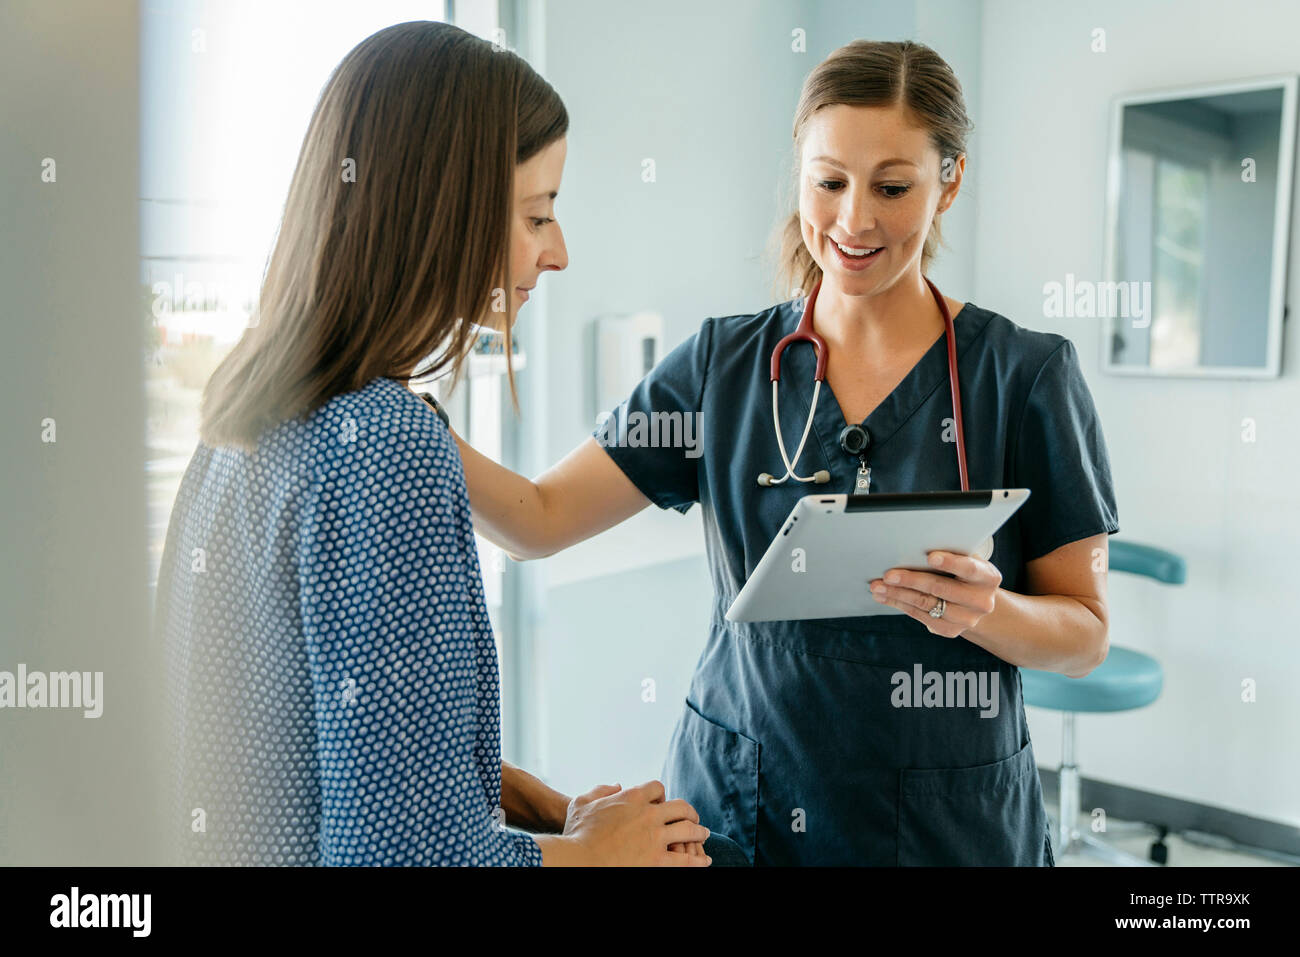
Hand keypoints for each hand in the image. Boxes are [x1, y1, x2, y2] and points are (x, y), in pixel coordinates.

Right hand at [562, 780, 711, 865]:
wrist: (578, 860)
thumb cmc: (576, 833)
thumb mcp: (581, 803)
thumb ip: (600, 790)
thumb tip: (617, 785)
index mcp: (631, 797)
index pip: (657, 788)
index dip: (661, 794)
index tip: (660, 802)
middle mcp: (648, 814)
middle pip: (680, 806)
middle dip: (689, 811)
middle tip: (692, 817)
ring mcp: (654, 837)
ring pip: (688, 830)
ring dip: (699, 832)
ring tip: (703, 834)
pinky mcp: (656, 860)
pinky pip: (685, 860)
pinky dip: (697, 861)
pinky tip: (704, 861)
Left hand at [869, 549, 1000, 637]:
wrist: (975, 603)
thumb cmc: (964, 573)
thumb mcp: (966, 560)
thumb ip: (950, 553)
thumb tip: (914, 543)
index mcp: (988, 577)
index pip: (969, 568)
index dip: (950, 563)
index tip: (930, 557)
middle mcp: (981, 601)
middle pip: (941, 588)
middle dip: (911, 580)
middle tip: (889, 574)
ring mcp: (966, 619)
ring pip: (926, 604)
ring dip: (898, 594)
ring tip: (878, 586)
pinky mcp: (950, 630)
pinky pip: (920, 616)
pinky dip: (899, 604)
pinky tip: (885, 596)